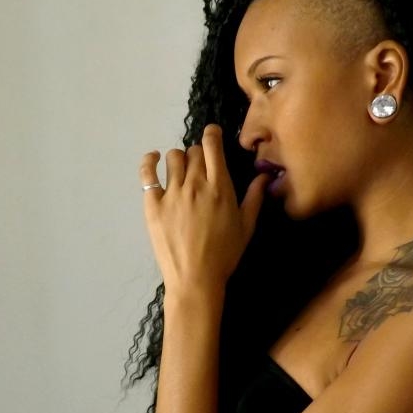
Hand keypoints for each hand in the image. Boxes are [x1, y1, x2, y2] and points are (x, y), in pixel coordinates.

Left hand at [139, 123, 270, 293]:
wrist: (195, 279)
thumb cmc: (225, 255)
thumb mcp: (246, 227)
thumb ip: (254, 198)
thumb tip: (264, 177)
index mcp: (220, 187)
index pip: (212, 147)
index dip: (211, 134)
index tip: (211, 133)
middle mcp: (195, 184)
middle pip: (193, 152)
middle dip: (198, 154)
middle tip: (200, 168)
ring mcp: (172, 193)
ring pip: (173, 158)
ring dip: (179, 159)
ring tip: (181, 171)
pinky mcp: (153, 204)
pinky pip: (147, 173)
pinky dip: (149, 161)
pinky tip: (153, 159)